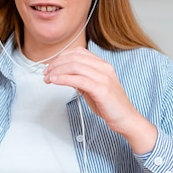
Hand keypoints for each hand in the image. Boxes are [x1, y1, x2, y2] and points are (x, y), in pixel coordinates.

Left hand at [42, 47, 156, 153]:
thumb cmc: (110, 105)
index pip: (78, 52)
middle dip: (56, 64)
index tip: (51, 66)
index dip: (61, 57)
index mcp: (102, 65)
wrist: (126, 119)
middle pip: (74, 58)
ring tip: (48, 78)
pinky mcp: (101, 89)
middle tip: (45, 73)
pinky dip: (63, 79)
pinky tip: (55, 82)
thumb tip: (64, 75)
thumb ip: (81, 78)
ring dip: (57, 71)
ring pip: (74, 66)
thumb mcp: (93, 87)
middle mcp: (104, 68)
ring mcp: (103, 78)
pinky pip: (78, 80)